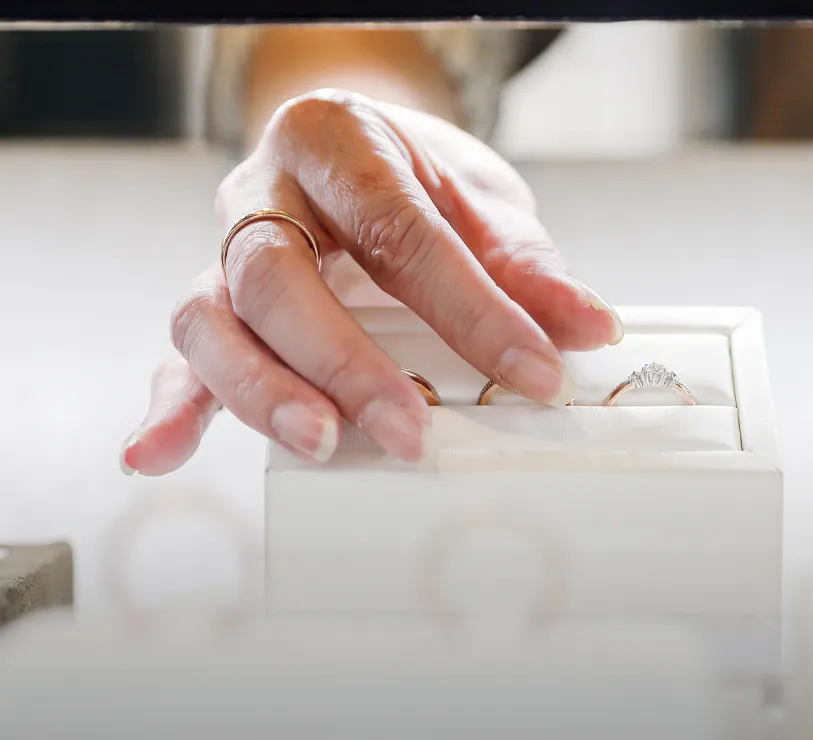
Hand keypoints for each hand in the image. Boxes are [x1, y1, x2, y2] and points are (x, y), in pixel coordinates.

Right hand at [120, 91, 621, 474]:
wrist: (347, 151)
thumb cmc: (414, 179)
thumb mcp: (478, 201)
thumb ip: (524, 265)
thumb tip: (588, 330)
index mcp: (339, 143)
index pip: (402, 232)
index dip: (471, 310)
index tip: (533, 375)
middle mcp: (266, 194)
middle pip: (283, 277)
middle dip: (346, 361)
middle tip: (408, 431)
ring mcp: (226, 252)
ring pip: (215, 318)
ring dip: (260, 390)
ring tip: (315, 444)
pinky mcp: (211, 304)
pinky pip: (182, 355)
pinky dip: (172, 406)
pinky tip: (155, 454)